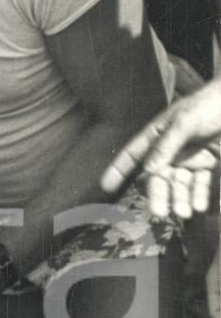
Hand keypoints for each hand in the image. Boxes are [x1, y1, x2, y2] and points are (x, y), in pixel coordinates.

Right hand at [101, 81, 220, 218]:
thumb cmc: (208, 104)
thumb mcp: (185, 121)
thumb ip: (167, 145)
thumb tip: (148, 170)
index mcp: (158, 136)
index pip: (133, 154)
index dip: (119, 170)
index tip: (105, 187)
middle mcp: (171, 151)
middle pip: (158, 177)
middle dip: (157, 195)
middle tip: (159, 212)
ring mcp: (191, 160)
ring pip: (180, 185)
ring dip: (180, 199)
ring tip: (185, 212)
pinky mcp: (210, 167)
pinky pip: (202, 185)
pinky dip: (200, 196)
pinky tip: (200, 206)